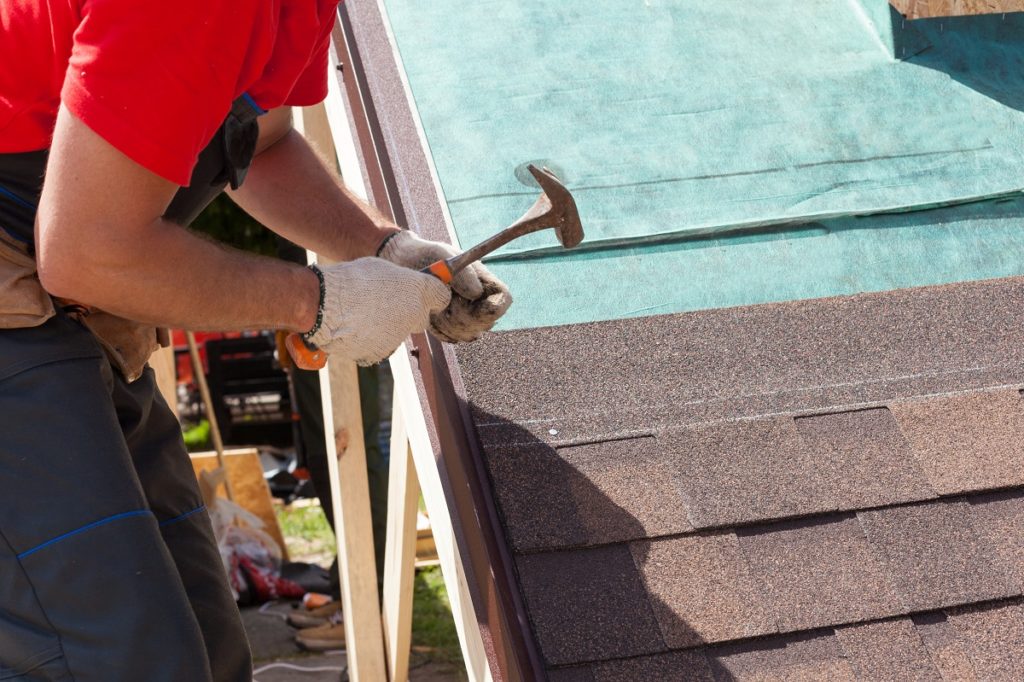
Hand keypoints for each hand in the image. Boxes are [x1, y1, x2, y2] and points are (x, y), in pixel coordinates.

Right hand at [308, 258, 450, 364]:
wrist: (325, 303)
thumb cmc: (351, 279)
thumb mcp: (381, 268)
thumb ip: (399, 280)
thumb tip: (404, 284)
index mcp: (418, 290)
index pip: (441, 296)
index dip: (433, 294)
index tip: (427, 293)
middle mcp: (415, 315)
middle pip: (421, 317)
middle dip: (410, 311)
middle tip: (389, 302)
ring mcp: (399, 337)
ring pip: (398, 332)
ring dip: (386, 325)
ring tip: (362, 313)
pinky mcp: (380, 352)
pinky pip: (379, 345)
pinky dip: (370, 338)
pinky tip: (355, 326)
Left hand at [377, 230, 511, 342]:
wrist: (401, 264)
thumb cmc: (425, 254)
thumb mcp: (442, 255)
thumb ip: (462, 273)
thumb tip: (476, 293)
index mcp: (483, 281)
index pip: (504, 300)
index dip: (496, 308)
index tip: (477, 306)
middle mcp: (477, 300)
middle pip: (487, 323)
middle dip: (467, 319)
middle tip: (445, 304)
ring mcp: (463, 315)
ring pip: (469, 334)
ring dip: (451, 325)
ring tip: (432, 305)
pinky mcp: (447, 327)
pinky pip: (451, 338)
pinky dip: (440, 330)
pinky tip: (429, 314)